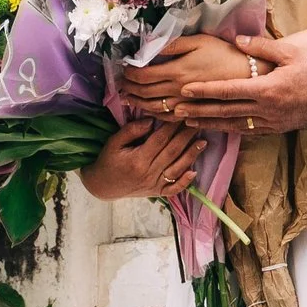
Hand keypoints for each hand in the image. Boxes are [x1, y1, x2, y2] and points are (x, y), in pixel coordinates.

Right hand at [80, 118, 207, 201]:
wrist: (102, 186)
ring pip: (177, 169)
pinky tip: (194, 172)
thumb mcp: (114, 142)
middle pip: (172, 152)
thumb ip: (132, 130)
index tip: (182, 113)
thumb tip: (152, 120)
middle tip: (197, 122)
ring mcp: (154, 185)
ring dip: (191, 155)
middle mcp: (148, 173)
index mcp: (138, 160)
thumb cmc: (108, 160)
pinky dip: (185, 182)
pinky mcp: (157, 193)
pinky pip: (173, 189)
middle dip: (186, 136)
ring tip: (203, 141)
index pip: (160, 139)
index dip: (173, 126)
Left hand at [122, 34, 250, 115]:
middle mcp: (178, 91)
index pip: (143, 75)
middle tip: (120, 84)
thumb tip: (149, 46)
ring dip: (138, 103)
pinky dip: (156, 116)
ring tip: (128, 99)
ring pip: (154, 108)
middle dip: (129, 88)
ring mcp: (186, 104)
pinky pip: (169, 119)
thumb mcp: (198, 41)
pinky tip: (150, 111)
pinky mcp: (195, 112)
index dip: (129, 73)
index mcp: (177, 71)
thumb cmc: (224, 54)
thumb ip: (172, 45)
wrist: (248, 75)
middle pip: (145, 93)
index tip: (122, 69)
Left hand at [163, 31, 306, 135]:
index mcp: (266, 90)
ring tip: (188, 122)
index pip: (228, 91)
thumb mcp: (290, 53)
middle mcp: (264, 110)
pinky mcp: (274, 130)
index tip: (185, 91)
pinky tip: (216, 128)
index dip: (204, 91)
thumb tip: (238, 40)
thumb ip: (262, 47)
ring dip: (209, 123)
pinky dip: (228, 129)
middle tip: (175, 110)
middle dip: (198, 111)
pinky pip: (246, 131)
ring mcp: (269, 123)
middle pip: (224, 111)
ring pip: (232, 125)